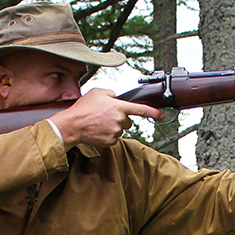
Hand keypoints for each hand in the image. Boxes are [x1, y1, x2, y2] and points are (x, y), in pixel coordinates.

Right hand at [49, 88, 164, 148]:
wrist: (72, 125)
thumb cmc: (83, 108)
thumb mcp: (97, 93)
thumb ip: (111, 93)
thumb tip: (116, 97)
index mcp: (119, 107)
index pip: (141, 110)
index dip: (154, 113)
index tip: (162, 115)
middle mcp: (120, 120)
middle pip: (128, 121)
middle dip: (120, 119)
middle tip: (105, 116)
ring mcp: (116, 132)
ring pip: (120, 130)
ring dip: (113, 127)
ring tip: (99, 123)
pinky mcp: (111, 141)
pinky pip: (113, 138)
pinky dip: (107, 135)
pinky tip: (98, 130)